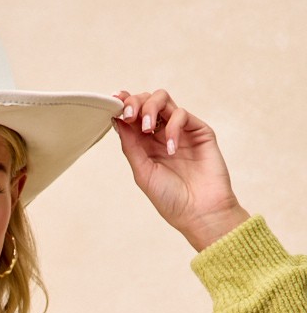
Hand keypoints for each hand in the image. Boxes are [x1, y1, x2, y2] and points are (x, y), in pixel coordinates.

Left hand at [111, 89, 249, 251]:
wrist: (199, 213)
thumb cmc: (171, 199)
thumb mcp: (143, 173)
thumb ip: (130, 146)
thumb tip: (117, 119)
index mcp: (145, 145)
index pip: (133, 116)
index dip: (123, 104)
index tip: (114, 100)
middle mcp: (161, 134)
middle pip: (147, 101)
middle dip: (135, 102)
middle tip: (130, 115)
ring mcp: (181, 131)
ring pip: (164, 99)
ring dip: (150, 108)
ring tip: (146, 129)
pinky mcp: (199, 131)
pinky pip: (182, 115)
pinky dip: (172, 127)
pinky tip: (171, 149)